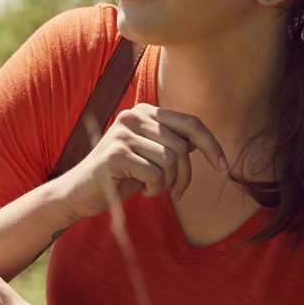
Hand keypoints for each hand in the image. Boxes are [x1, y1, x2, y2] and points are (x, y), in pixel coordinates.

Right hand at [51, 103, 228, 222]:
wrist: (79, 193)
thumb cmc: (120, 176)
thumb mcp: (150, 155)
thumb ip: (171, 143)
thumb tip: (201, 142)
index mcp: (145, 111)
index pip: (191, 122)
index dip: (211, 144)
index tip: (223, 166)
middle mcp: (133, 115)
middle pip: (181, 147)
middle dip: (184, 176)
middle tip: (173, 191)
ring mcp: (123, 133)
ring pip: (170, 161)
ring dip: (166, 184)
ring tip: (151, 188)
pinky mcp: (115, 154)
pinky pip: (155, 174)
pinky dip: (154, 189)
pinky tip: (140, 191)